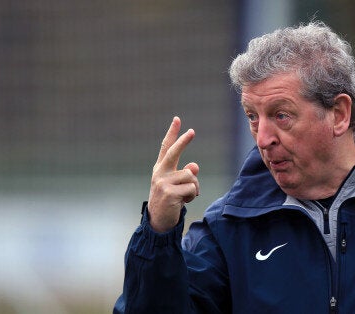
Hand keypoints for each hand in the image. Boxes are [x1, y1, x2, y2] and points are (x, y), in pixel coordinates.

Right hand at [147, 117, 199, 232]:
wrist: (159, 221)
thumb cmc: (171, 200)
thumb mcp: (178, 185)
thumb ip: (186, 173)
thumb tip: (195, 166)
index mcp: (161, 169)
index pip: (166, 147)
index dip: (172, 133)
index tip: (177, 119)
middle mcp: (160, 173)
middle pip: (173, 152)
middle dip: (183, 141)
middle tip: (192, 131)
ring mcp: (163, 182)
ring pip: (191, 175)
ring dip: (194, 187)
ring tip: (186, 196)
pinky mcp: (169, 193)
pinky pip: (192, 188)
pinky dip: (193, 195)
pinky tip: (183, 202)